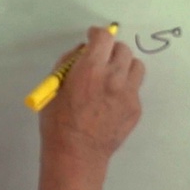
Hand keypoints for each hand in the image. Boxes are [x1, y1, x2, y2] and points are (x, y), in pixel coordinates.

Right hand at [39, 26, 143, 164]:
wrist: (77, 155)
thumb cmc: (58, 122)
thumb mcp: (54, 87)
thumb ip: (69, 64)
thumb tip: (83, 52)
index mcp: (91, 69)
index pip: (104, 37)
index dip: (98, 34)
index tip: (93, 37)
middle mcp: (114, 77)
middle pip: (123, 49)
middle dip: (111, 50)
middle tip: (101, 59)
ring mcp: (129, 94)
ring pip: (136, 66)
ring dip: (124, 66)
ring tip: (112, 77)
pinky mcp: (136, 109)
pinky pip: (134, 89)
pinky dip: (124, 88)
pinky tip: (111, 102)